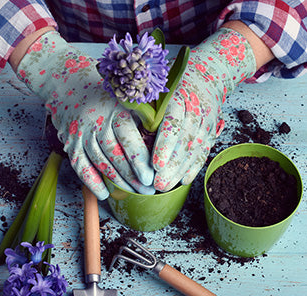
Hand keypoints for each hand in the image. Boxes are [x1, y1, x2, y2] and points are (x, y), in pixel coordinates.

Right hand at [17, 31, 154, 198]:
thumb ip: (144, 114)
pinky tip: (104, 194)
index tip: (152, 176)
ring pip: (99, 163)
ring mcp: (81, 135)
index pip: (128, 140)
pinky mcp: (70, 143)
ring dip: (117, 181)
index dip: (140, 161)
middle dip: (132, 176)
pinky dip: (91, 182)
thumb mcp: (126, 96)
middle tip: (148, 190)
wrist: (66, 82)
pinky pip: (80, 167)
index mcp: (114, 111)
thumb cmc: (104, 92)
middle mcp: (96, 123)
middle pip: (115, 155)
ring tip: (133, 193)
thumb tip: (165, 137)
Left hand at [152, 28, 256, 190]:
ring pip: (195, 148)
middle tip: (157, 183)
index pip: (172, 123)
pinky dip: (195, 166)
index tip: (155, 163)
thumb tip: (118, 112)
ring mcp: (206, 122)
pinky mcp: (212, 130)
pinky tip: (184, 180)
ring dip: (181, 170)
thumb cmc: (172, 82)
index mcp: (178, 97)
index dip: (165, 145)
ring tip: (165, 186)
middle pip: (184, 141)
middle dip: (171, 164)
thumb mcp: (157, 85)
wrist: (209, 74)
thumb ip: (142, 100)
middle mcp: (195, 110)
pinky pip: (204, 151)